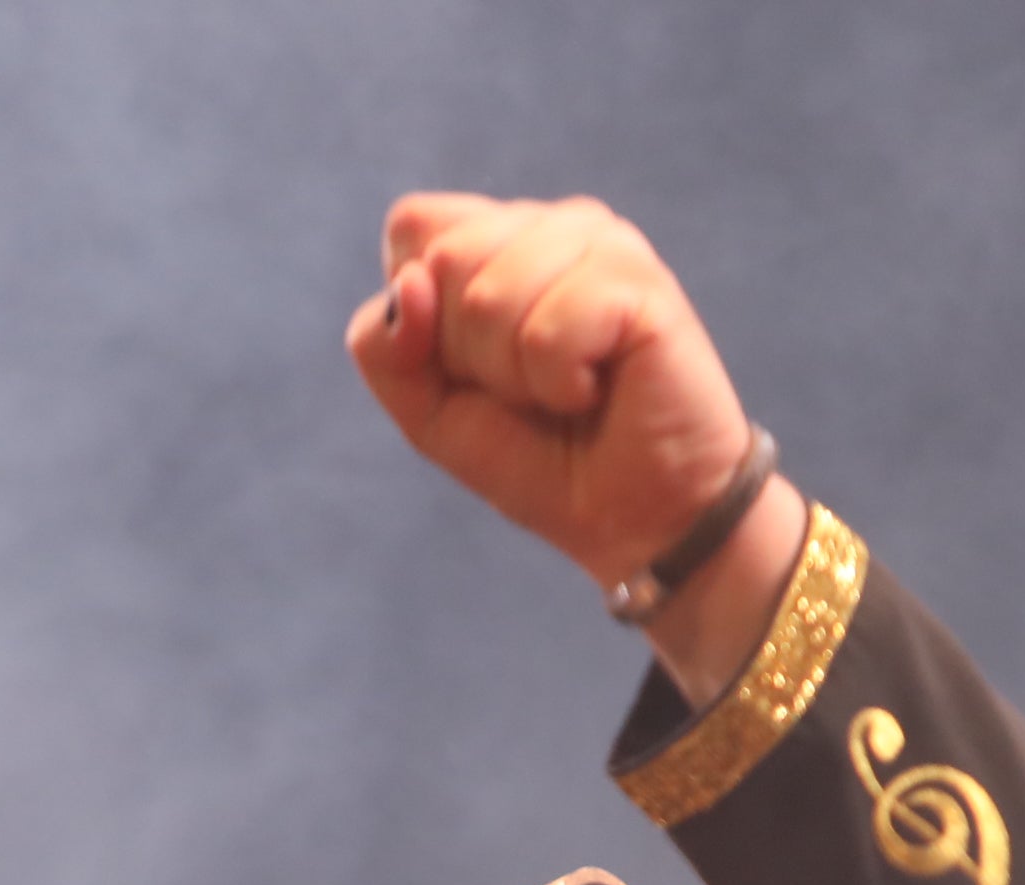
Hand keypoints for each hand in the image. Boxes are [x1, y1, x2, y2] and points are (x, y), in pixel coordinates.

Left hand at [346, 195, 805, 700]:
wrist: (635, 520)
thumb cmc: (542, 459)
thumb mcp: (431, 411)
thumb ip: (384, 345)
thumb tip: (411, 283)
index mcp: (499, 235)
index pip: (412, 228)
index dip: (419, 317)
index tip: (473, 369)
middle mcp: (551, 223)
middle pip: (442, 261)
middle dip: (469, 355)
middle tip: (530, 389)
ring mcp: (601, 242)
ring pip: (488, 297)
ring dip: (515, 377)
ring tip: (567, 392)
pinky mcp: (640, 280)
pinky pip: (546, 333)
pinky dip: (559, 386)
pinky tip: (597, 390)